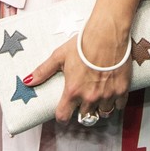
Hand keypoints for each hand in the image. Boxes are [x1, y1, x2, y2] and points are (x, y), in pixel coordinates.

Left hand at [26, 0, 138, 123]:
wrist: (107, 34)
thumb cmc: (83, 44)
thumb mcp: (59, 56)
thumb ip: (43, 71)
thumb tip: (27, 81)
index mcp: (72, 91)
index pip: (64, 116)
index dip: (62, 116)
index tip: (63, 113)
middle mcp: (90, 97)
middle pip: (85, 116)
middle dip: (82, 110)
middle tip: (83, 100)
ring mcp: (107, 95)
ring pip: (103, 113)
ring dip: (99, 108)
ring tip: (98, 97)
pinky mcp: (121, 90)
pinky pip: (119, 106)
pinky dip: (115, 102)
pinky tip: (111, 93)